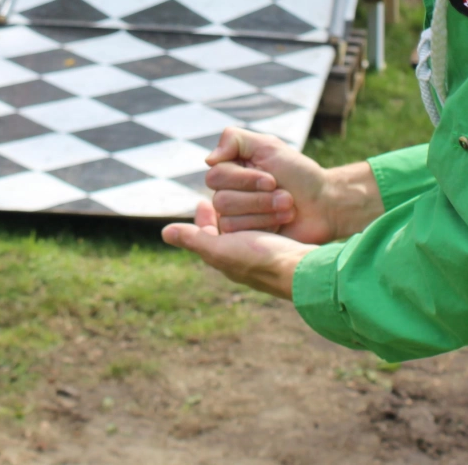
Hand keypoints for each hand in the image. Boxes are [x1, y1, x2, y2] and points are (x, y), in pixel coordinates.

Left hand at [161, 201, 314, 298]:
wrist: (302, 271)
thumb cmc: (260, 259)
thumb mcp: (222, 248)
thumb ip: (195, 239)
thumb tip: (164, 232)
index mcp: (224, 259)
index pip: (206, 236)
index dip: (203, 218)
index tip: (203, 200)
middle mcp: (240, 261)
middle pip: (226, 235)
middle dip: (223, 215)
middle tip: (220, 197)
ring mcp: (261, 258)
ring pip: (246, 234)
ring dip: (244, 215)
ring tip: (244, 201)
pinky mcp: (280, 252)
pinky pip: (266, 233)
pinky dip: (263, 219)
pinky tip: (270, 212)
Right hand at [204, 127, 380, 244]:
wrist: (324, 204)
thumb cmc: (299, 173)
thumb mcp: (269, 146)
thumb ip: (234, 140)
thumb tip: (208, 159)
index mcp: (232, 169)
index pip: (215, 176)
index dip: (244, 180)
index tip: (272, 179)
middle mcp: (230, 191)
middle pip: (221, 199)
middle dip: (258, 198)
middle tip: (285, 195)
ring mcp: (237, 216)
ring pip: (228, 217)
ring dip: (264, 210)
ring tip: (288, 207)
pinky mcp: (245, 237)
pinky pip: (238, 234)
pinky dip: (265, 224)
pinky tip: (282, 221)